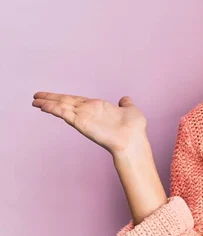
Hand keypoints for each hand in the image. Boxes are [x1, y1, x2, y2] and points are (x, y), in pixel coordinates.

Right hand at [31, 91, 147, 155]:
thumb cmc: (134, 128)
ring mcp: (84, 117)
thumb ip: (125, 104)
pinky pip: (65, 114)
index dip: (63, 97)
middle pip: (65, 102)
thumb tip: (125, 99)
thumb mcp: (130, 110)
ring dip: (48, 103)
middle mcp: (88, 112)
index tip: (51, 96)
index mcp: (97, 107)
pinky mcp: (81, 123)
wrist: (133, 139)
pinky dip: (55, 109)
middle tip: (35, 96)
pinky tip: (44, 106)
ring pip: (62, 107)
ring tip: (35, 101)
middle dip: (50, 99)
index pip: (76, 100)